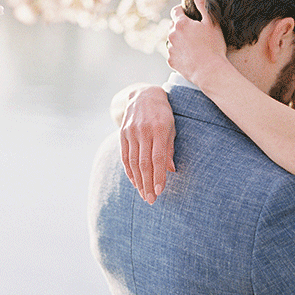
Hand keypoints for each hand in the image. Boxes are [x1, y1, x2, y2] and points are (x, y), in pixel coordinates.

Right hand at [119, 85, 175, 203]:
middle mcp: (144, 131)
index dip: (158, 175)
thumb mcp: (172, 127)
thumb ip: (170, 149)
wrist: (143, 95)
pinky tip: (134, 182)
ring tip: (144, 195)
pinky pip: (125, 156)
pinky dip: (129, 171)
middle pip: (144, 162)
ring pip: (133, 162)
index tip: (160, 191)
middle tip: (151, 199)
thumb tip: (170, 170)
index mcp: (160, 129)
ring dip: (138, 181)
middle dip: (147, 183)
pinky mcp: (122, 134)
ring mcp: (131, 132)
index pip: (158, 157)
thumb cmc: (163, 114)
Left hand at [167, 0, 227, 87]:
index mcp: (181, 23)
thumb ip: (202, 4)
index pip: (176, 11)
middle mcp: (172, 35)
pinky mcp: (171, 61)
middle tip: (196, 34)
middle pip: (173, 26)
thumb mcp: (211, 23)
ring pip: (173, 40)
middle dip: (182, 28)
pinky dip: (179, 54)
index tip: (190, 17)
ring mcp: (170, 49)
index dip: (183, 12)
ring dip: (180, 41)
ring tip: (194, 47)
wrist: (210, 71)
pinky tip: (191, 57)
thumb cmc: (214, 46)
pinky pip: (173, 54)